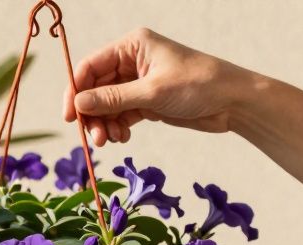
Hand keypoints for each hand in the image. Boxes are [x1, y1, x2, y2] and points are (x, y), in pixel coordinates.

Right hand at [64, 28, 257, 144]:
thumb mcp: (151, 92)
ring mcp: (138, 82)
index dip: (76, 90)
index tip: (70, 116)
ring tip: (111, 140)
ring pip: (107, 105)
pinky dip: (117, 127)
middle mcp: (132, 62)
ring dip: (104, 124)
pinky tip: (123, 138)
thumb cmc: (198, 85)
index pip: (90, 67)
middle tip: (95, 138)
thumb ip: (113, 99)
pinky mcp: (147, 102)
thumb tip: (78, 103)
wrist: (232, 102)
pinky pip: (121, 115)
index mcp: (132, 46)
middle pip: (96, 88)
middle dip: (92, 114)